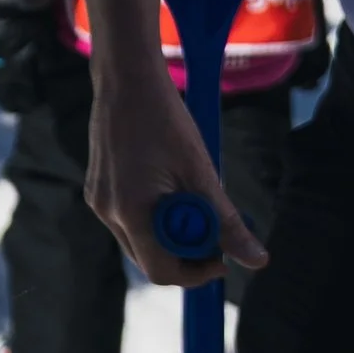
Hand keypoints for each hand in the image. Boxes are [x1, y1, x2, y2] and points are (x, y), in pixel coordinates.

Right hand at [84, 60, 270, 285]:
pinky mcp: (97, 189)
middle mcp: (107, 213)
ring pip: (139, 240)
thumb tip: (256, 260)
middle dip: (185, 253)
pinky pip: (128, 220)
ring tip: (191, 200)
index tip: (222, 258)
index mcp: (131, 212)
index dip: (197, 273)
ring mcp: (98, 201)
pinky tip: (168, 187)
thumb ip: (226, 222)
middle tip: (211, 226)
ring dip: (169, 234)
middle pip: (149, 260)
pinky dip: (153, 217)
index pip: (162, 272)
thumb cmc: (165, 120)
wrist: (125, 79)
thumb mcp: (201, 172)